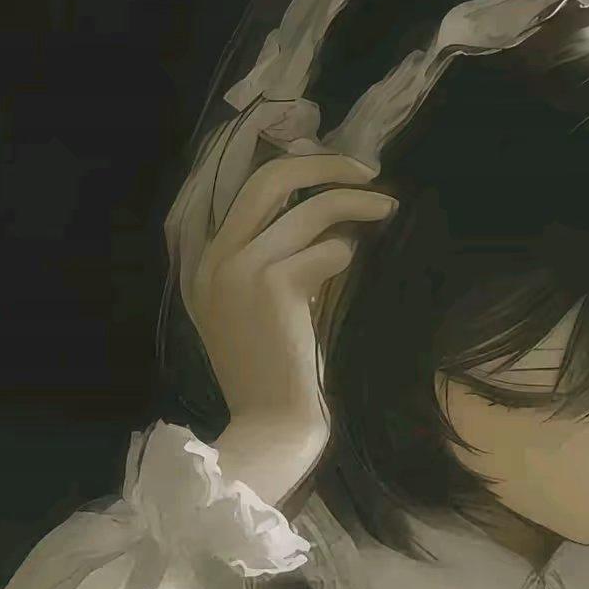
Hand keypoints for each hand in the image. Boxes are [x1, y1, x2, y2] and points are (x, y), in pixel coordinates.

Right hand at [185, 153, 397, 500]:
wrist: (269, 425)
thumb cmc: (274, 374)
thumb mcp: (258, 310)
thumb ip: (272, 260)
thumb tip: (323, 214)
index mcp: (203, 262)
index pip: (239, 187)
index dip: (288, 164)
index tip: (326, 163)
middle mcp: (214, 258)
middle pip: (268, 178)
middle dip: (325, 164)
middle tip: (367, 170)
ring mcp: (239, 268)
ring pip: (309, 207)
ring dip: (356, 202)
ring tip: (386, 209)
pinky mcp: (273, 285)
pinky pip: (329, 248)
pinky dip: (348, 253)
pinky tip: (351, 269)